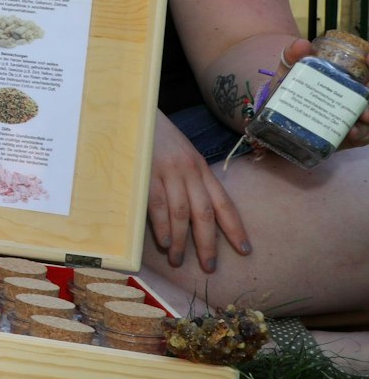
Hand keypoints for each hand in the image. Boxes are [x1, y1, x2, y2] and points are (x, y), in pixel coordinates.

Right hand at [148, 111, 250, 272]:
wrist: (133, 111)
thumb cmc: (155, 136)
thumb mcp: (179, 155)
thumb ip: (188, 178)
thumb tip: (193, 210)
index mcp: (200, 168)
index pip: (224, 202)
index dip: (235, 228)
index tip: (245, 250)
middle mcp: (189, 172)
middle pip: (205, 213)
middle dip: (209, 243)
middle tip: (211, 267)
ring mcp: (167, 173)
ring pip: (182, 213)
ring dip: (182, 241)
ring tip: (179, 260)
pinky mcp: (146, 174)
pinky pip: (158, 204)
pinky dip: (162, 225)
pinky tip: (164, 241)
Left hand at [275, 38, 368, 148]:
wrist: (279, 120)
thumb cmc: (292, 92)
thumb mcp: (290, 74)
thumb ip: (293, 57)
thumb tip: (302, 44)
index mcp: (348, 77)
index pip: (367, 67)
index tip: (368, 57)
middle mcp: (356, 95)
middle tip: (368, 89)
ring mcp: (356, 116)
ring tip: (365, 116)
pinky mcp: (351, 136)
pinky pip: (364, 135)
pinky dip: (361, 133)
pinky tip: (352, 132)